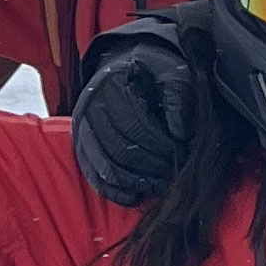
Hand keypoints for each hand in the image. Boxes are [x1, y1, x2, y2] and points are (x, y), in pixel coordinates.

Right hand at [70, 12, 207, 206]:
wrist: (127, 69)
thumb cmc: (154, 74)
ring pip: (108, 167)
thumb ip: (179, 99)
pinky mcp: (83, 148)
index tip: (182, 150)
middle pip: (122, 149)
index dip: (162, 144)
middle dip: (153, 165)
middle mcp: (92, 108)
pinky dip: (116, 191)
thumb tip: (181, 134)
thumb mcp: (172, 74)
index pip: (137, 125)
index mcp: (113, 85)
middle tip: (175, 171)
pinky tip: (136, 195)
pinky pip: (95, 177)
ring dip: (137, 182)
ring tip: (161, 184)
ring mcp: (83, 130)